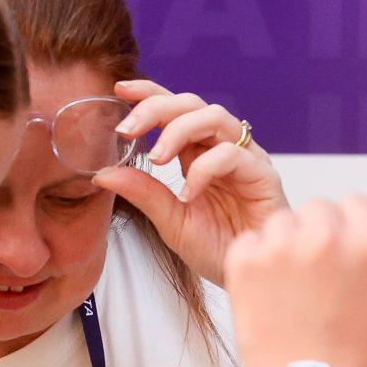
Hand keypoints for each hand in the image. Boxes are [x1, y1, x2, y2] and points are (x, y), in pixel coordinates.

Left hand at [94, 80, 289, 286]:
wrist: (246, 277)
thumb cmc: (215, 248)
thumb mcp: (169, 219)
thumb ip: (142, 193)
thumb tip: (102, 173)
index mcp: (199, 152)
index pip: (175, 109)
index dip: (150, 94)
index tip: (120, 89)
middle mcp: (223, 148)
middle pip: (192, 104)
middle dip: (156, 109)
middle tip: (127, 130)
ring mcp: (246, 158)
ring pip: (214, 117)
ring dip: (178, 131)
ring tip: (156, 159)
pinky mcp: (263, 175)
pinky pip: (232, 155)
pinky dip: (203, 169)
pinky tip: (188, 194)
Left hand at [226, 196, 366, 366]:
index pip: (355, 203)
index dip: (351, 234)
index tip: (347, 263)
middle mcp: (325, 237)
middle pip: (318, 209)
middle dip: (319, 237)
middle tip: (320, 281)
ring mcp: (281, 248)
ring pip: (282, 223)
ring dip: (287, 247)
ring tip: (296, 291)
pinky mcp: (246, 263)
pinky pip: (249, 241)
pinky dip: (256, 262)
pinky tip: (272, 294)